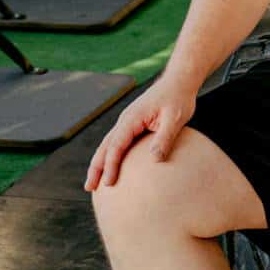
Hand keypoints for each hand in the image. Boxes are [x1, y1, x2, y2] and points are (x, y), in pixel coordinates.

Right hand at [84, 73, 198, 191]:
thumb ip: (164, 138)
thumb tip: (155, 159)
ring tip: (94, 183)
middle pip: (105, 147)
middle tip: (90, 187)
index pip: (116, 146)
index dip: (110, 165)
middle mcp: (125, 120)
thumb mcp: (175, 118)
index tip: (109, 183)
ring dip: (100, 163)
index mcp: (132, 119)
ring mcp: (127, 122)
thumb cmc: (178, 99)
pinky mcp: (133, 124)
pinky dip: (111, 156)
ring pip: (108, 145)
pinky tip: (113, 169)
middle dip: (96, 168)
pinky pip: (118, 143)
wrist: (179, 82)